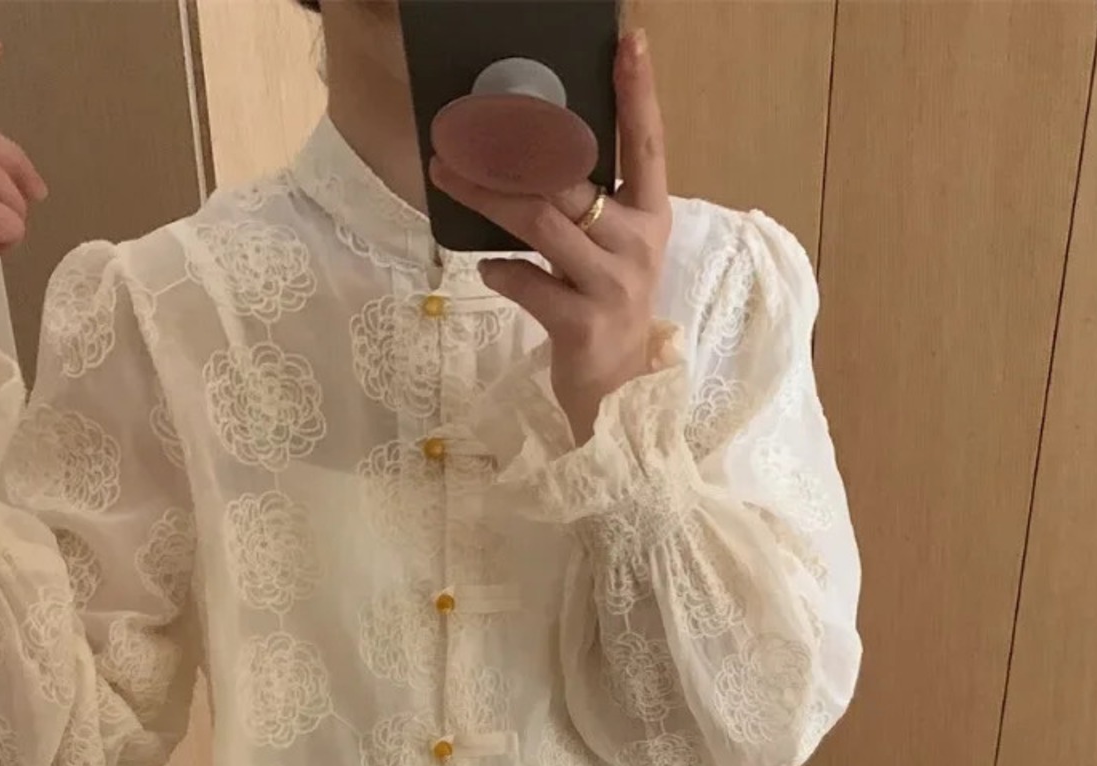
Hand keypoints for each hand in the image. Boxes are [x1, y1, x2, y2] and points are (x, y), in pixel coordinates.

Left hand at [430, 28, 670, 443]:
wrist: (619, 394)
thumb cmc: (604, 311)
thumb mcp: (609, 253)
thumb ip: (585, 209)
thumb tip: (522, 158)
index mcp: (650, 217)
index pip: (647, 144)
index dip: (638, 93)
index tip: (628, 40)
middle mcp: (637, 244)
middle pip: (567, 180)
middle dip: (508, 149)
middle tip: (458, 128)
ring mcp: (612, 286)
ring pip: (541, 224)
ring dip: (486, 197)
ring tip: (446, 174)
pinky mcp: (583, 325)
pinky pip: (529, 283)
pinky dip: (501, 272)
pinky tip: (489, 268)